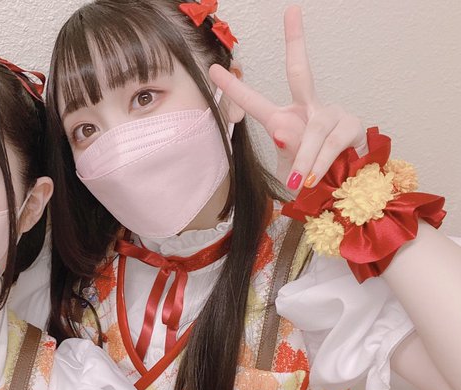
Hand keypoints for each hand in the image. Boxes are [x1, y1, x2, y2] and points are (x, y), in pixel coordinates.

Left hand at [209, 5, 366, 191]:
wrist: (342, 194)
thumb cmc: (311, 179)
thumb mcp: (289, 170)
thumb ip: (284, 152)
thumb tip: (281, 131)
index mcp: (285, 119)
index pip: (256, 102)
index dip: (235, 87)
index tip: (214, 68)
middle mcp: (309, 108)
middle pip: (300, 72)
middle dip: (296, 41)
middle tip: (291, 11)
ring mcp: (332, 114)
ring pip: (314, 128)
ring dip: (306, 157)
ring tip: (300, 181)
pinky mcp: (352, 126)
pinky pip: (332, 142)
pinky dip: (322, 161)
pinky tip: (315, 176)